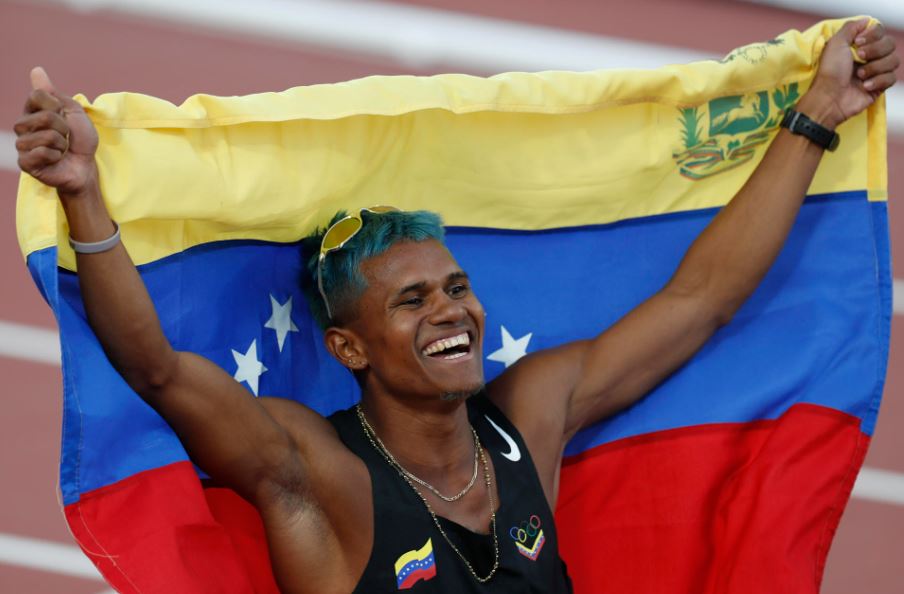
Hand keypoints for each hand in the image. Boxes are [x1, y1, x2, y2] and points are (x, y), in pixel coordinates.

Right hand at [14, 67, 98, 196]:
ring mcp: (22, 145)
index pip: (37, 95)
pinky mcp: (25, 163)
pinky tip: (55, 160)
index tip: (63, 116)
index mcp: (32, 111)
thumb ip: (54, 93)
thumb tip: (36, 70)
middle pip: (44, 116)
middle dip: (63, 128)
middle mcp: (22, 125)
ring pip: (44, 136)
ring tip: (61, 149)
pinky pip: (41, 153)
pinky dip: (55, 156)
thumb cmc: (80, 140)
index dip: (57, 106)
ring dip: (61, 144)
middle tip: (65, 137)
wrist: (85, 167)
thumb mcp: (73, 112)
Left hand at [805, 18, 898, 128]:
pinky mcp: (879, 86)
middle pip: (890, 44)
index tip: (858, 42)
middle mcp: (869, 57)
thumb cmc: (830, 71)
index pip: (880, 32)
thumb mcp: (836, 43)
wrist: (829, 98)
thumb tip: (866, 21)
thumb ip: (851, 28)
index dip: (873, 35)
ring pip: (893, 60)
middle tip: (859, 58)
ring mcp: (875, 71)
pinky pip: (891, 78)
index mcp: (860, 45)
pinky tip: (864, 86)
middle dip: (875, 50)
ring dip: (875, 67)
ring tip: (859, 75)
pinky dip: (878, 81)